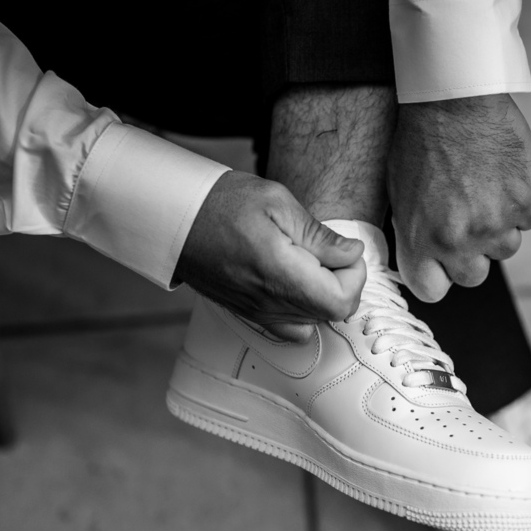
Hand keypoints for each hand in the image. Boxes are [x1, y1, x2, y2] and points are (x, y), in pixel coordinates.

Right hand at [175, 171, 366, 341]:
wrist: (175, 218)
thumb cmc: (221, 203)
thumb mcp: (278, 202)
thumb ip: (319, 236)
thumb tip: (351, 253)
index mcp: (278, 272)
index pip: (341, 301)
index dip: (355, 276)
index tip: (345, 252)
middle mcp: (267, 301)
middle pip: (332, 314)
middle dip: (343, 283)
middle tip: (330, 252)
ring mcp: (256, 312)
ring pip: (314, 322)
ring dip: (324, 295)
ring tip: (310, 262)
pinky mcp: (248, 314)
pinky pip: (290, 328)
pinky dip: (304, 310)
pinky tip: (296, 283)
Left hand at [387, 94, 530, 302]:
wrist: (454, 99)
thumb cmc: (422, 140)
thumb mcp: (401, 193)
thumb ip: (416, 232)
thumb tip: (427, 255)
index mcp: (420, 240)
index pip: (432, 290)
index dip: (439, 276)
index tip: (442, 263)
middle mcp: (458, 240)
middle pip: (474, 275)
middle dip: (472, 253)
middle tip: (467, 221)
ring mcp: (494, 224)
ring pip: (506, 249)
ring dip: (499, 227)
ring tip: (485, 191)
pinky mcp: (524, 202)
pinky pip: (528, 219)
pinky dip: (520, 202)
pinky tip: (503, 177)